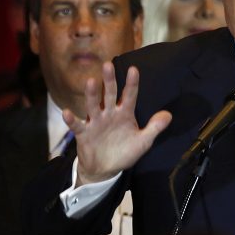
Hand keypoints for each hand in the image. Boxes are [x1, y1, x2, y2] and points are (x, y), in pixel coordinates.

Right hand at [64, 63, 171, 184]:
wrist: (105, 169)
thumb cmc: (124, 152)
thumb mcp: (143, 141)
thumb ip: (154, 128)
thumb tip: (169, 115)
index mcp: (125, 113)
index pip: (130, 95)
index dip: (132, 83)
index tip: (134, 69)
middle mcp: (110, 114)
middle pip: (110, 94)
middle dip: (109, 81)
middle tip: (108, 65)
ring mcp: (96, 122)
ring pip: (93, 105)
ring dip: (92, 94)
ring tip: (91, 82)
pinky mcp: (84, 133)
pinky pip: (77, 125)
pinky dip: (71, 120)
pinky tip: (66, 112)